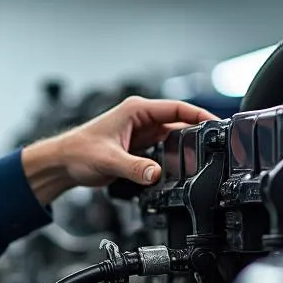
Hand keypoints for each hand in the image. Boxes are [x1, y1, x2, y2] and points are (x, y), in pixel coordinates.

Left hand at [61, 96, 216, 187]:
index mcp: (136, 110)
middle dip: (199, 133)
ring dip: (187, 148)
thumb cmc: (78, 151)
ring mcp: (141, 133)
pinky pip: (164, 151)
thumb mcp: (108, 160)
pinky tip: (182, 168)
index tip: (219, 126)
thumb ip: (134, 168)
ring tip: (204, 159)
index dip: (200, 116)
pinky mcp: (139, 147)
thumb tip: (156, 174)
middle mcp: (141, 118)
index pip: (177, 108)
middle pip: (180, 123)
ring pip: (174, 138)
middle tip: (218, 146)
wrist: (63, 163)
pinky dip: (174, 158)